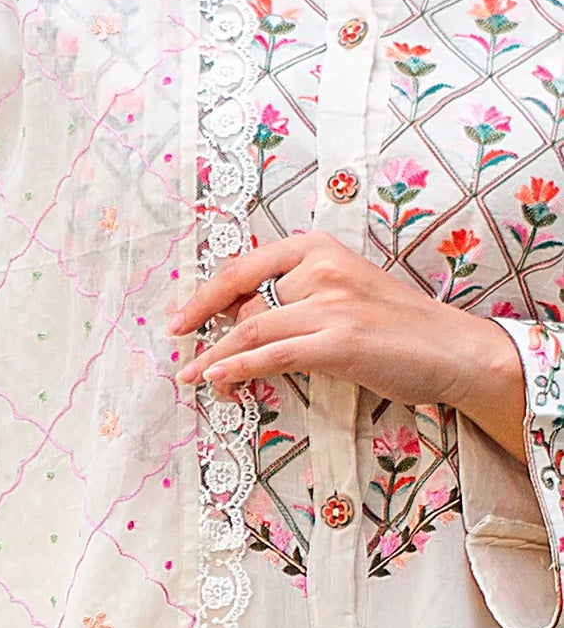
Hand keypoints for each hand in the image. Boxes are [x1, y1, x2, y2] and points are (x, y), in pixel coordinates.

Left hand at [171, 228, 527, 458]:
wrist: (449, 349)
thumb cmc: (393, 327)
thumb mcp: (341, 295)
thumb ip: (296, 298)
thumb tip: (239, 320)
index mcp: (319, 248)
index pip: (245, 267)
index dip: (204, 296)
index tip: (177, 321)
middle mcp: (322, 268)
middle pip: (245, 304)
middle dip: (212, 336)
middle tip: (186, 364)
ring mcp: (331, 304)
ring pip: (251, 328)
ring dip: (213, 356)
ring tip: (191, 378)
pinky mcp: (339, 341)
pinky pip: (273, 354)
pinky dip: (238, 367)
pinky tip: (217, 379)